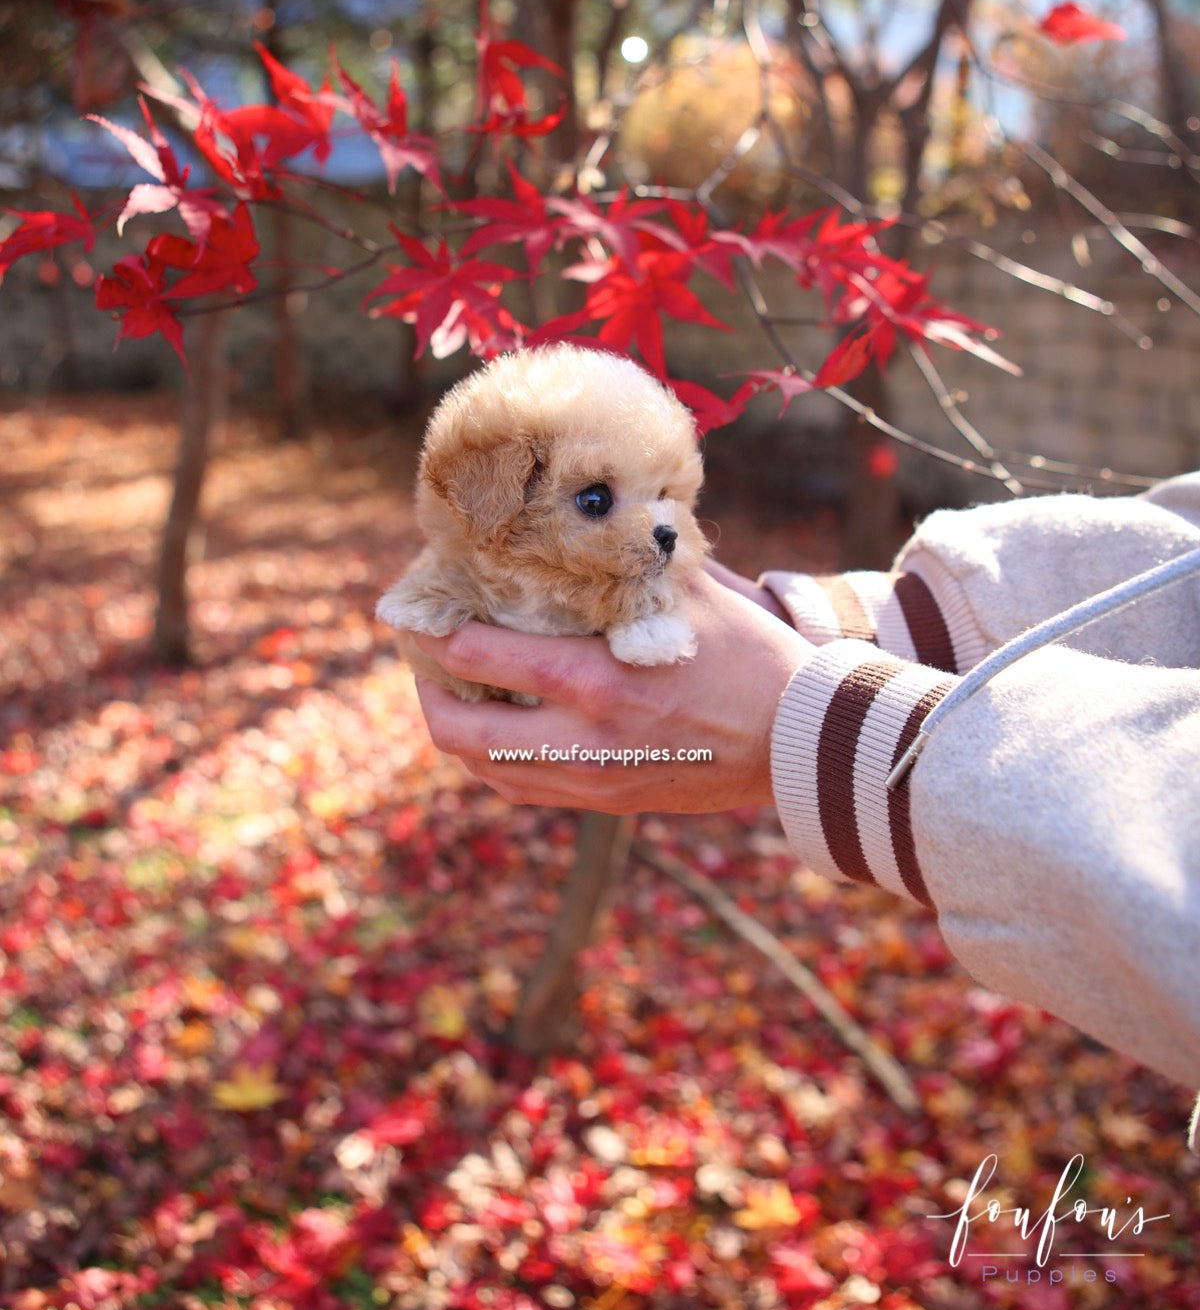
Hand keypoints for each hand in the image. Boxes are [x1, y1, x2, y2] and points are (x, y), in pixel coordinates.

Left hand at [409, 568, 812, 814]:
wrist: (802, 738)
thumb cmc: (750, 653)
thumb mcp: (686, 592)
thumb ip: (625, 559)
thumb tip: (576, 507)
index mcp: (598, 680)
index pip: (479, 656)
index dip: (435, 626)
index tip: (424, 598)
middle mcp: (583, 740)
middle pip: (458, 729)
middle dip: (424, 683)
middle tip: (424, 645)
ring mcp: (591, 780)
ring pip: (481, 767)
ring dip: (452, 724)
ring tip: (449, 683)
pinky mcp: (605, 801)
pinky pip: (519, 787)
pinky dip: (490, 756)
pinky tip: (493, 721)